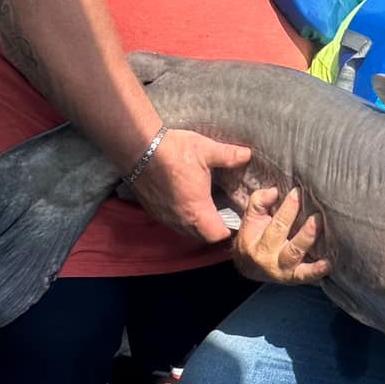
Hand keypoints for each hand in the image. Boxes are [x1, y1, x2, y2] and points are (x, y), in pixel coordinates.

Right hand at [128, 128, 252, 242]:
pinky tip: (187, 202)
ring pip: (185, 231)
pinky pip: (172, 223)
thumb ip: (230, 156)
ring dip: (197, 225)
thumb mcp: (207, 150)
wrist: (137, 147)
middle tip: (224, 214)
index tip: (234, 220)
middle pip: (201, 236)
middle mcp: (179, 218)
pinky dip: (182, 219)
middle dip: (213, 229)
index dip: (227, 231)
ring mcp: (164, 216)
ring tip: (207, 208)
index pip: (215, 235)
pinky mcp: (153, 210)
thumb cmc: (173, 150)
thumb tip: (247, 155)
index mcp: (195, 208)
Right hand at [232, 186, 329, 284]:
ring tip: (324, 231)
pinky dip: (317, 271)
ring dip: (310, 244)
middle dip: (304, 230)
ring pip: (298, 257)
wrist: (251, 267)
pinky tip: (328, 264)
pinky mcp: (296, 277)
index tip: (299, 192)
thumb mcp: (250, 219)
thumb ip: (259, 202)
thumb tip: (274, 191)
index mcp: (258, 245)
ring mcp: (285, 271)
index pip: (277, 225)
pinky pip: (306, 275)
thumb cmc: (254, 237)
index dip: (288, 208)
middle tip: (318, 215)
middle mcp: (271, 260)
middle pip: (289, 244)